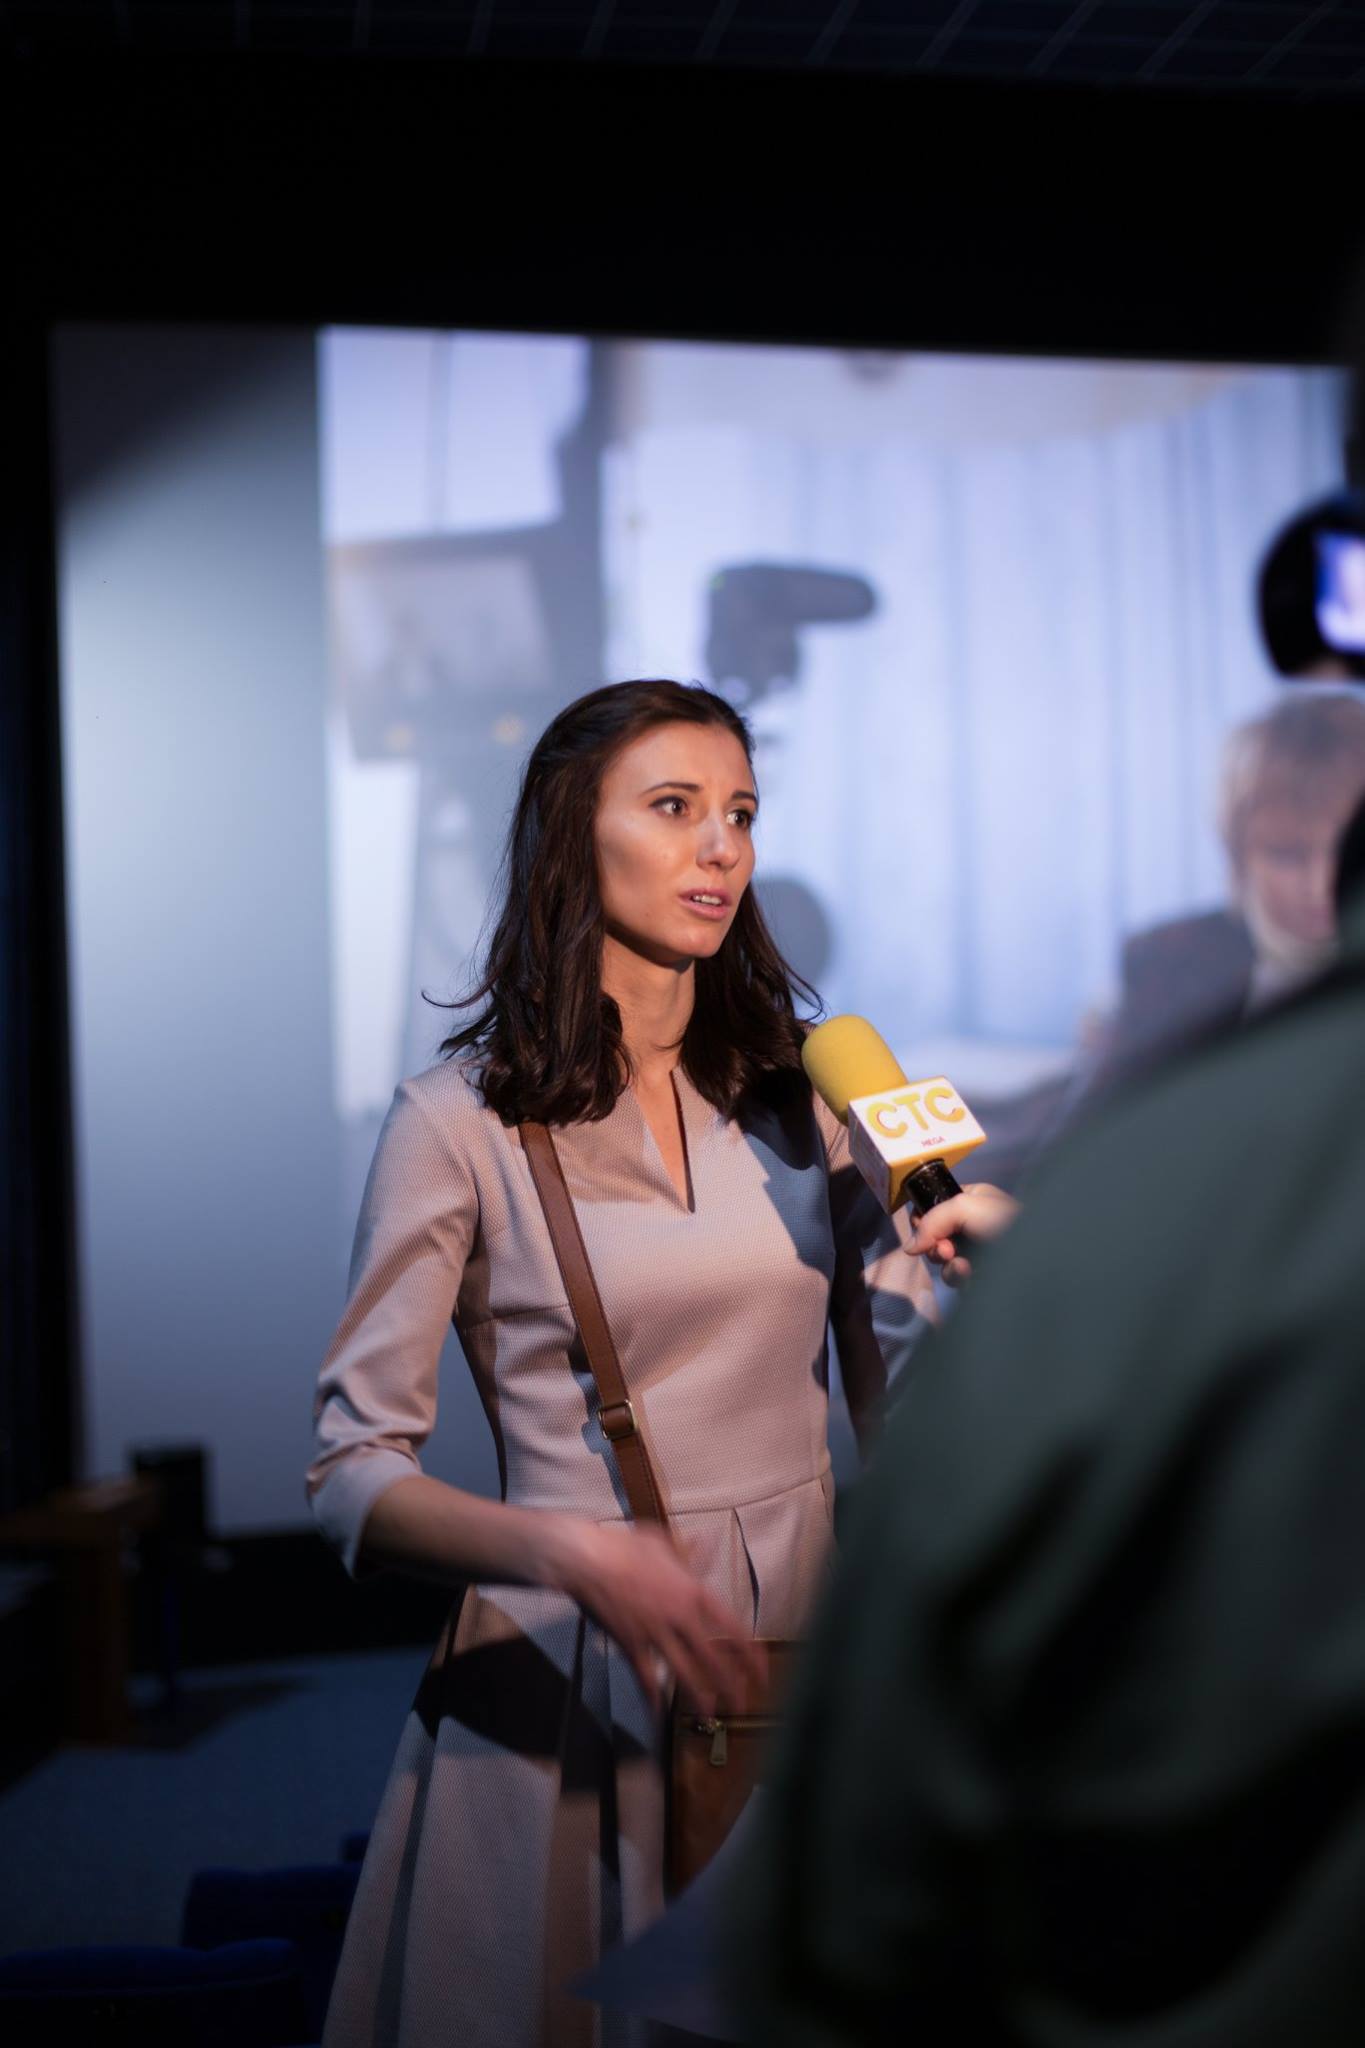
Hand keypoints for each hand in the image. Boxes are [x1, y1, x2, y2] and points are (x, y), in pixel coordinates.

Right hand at [553, 1519, 766, 1715]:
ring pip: (684, 1673)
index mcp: (693, 1591)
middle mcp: (680, 1617)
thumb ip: (687, 1551)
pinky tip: (658, 1714)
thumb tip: (708, 1542)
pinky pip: (645, 1678)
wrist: (587, 1560)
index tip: (761, 1670)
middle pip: (713, 1658)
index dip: (750, 1653)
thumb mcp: (662, 1542)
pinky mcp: (631, 1646)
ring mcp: (655, 1634)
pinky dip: (652, 1698)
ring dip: (699, 1696)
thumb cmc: (625, 1546)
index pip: (732, 1627)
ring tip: (710, 1713)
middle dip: (731, 1684)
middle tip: (742, 1703)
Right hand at [906, 1182, 1019, 1286]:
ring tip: (964, 1265)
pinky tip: (972, 1275)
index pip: (933, 1207)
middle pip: (933, 1237)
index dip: (923, 1220)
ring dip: (947, 1265)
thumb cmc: (1003, 1221)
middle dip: (936, 1245)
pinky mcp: (981, 1274)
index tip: (924, 1229)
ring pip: (943, 1261)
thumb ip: (931, 1220)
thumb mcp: (963, 1205)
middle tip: (947, 1250)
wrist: (1038, 1257)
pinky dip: (960, 1278)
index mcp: (972, 1199)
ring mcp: (977, 1250)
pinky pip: (957, 1278)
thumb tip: (909, 1248)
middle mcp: (973, 1223)